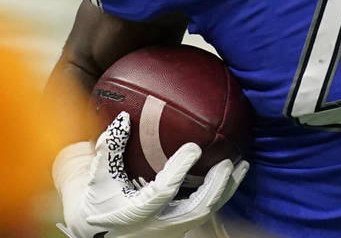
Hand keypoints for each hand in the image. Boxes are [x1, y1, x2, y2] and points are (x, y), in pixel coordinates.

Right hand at [54, 112, 246, 237]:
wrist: (95, 233)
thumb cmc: (95, 202)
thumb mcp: (95, 178)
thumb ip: (108, 149)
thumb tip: (123, 118)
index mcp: (135, 212)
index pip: (163, 192)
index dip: (179, 170)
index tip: (194, 147)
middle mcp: (157, 226)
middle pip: (196, 209)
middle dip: (216, 186)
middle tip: (228, 161)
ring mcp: (170, 230)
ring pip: (206, 214)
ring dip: (226, 189)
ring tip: (242, 165)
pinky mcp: (178, 229)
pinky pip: (206, 213)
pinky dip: (221, 194)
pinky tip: (231, 175)